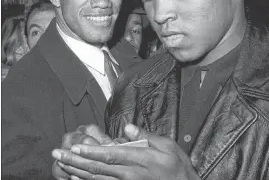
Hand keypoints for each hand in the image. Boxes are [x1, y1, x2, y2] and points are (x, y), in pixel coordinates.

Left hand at [52, 124, 198, 179]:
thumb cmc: (177, 166)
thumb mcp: (168, 146)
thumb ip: (146, 136)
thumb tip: (126, 128)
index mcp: (138, 160)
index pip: (109, 155)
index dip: (90, 152)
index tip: (75, 147)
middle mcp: (128, 175)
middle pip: (97, 168)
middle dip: (75, 160)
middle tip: (58, 153)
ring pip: (96, 179)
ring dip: (76, 171)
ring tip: (62, 163)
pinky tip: (76, 178)